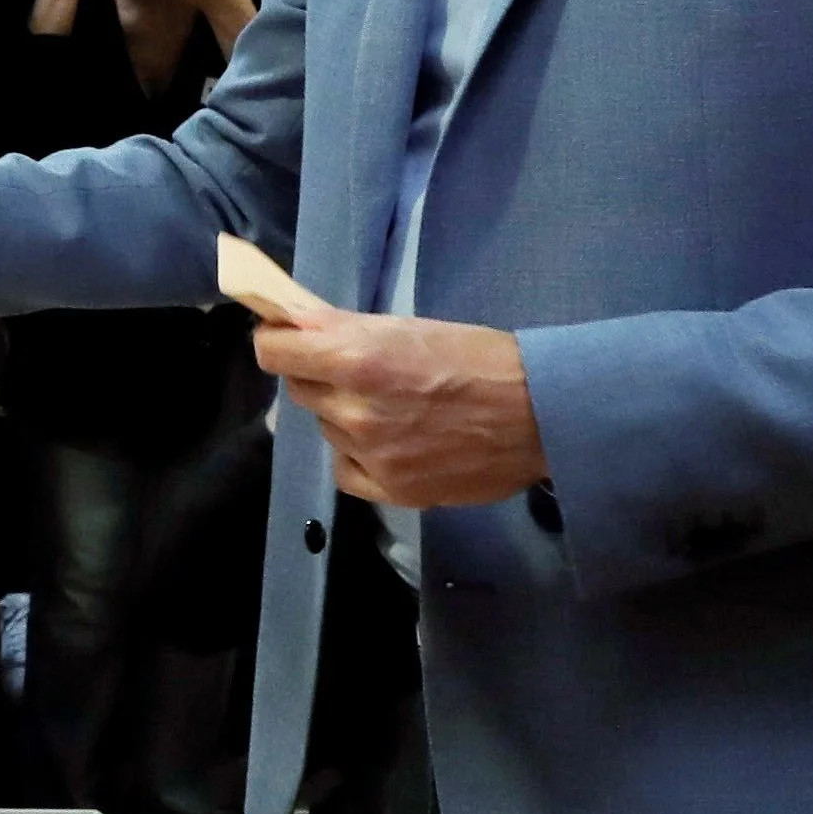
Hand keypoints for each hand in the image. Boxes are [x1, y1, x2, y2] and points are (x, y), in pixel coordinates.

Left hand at [253, 309, 547, 509]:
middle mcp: (352, 409)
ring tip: (396, 408)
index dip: (278, 342)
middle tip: (361, 372)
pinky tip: (391, 443)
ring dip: (345, 416)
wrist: (539, 416)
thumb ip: (345, 331)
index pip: (272, 351)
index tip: (290, 341)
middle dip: (320, 377)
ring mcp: (369, 454)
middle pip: (299, 389)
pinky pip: (344, 469)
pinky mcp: (389, 489)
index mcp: (355, 358)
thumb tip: (292, 323)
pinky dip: (358, 456)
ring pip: (326, 428)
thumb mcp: (408, 327)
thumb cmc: (480, 358)